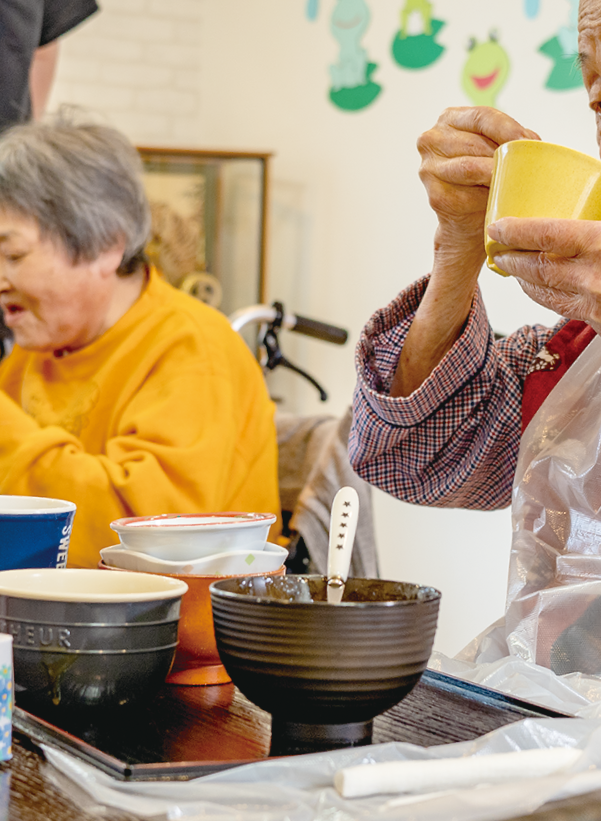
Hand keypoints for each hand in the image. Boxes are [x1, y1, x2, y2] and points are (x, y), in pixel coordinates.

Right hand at [418, 106, 539, 264]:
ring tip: (517, 180)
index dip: (508, 128)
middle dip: (505, 154)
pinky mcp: (434, 195)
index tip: (530, 141)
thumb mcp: (495, 150)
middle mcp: (431, 140)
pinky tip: (499, 199)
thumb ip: (509, 139)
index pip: (482, 117)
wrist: (467, 221)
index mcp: (449, 119)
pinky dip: (486, 197)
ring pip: (471, 167)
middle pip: (475, 143)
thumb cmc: (484, 179)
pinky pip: (467, 194)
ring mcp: (428, 168)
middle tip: (528, 165)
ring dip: (497, 175)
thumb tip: (531, 143)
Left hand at [487, 217, 600, 332]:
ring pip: (545, 294)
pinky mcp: (599, 323)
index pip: (545, 235)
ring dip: (525, 281)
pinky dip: (548, 297)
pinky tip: (545, 290)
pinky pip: (565, 310)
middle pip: (536, 268)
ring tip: (515, 270)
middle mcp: (592, 278)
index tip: (497, 228)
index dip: (515, 231)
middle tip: (497, 252)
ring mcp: (594, 305)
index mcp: (600, 244)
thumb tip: (588, 202)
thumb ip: (595, 220)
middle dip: (512, 260)